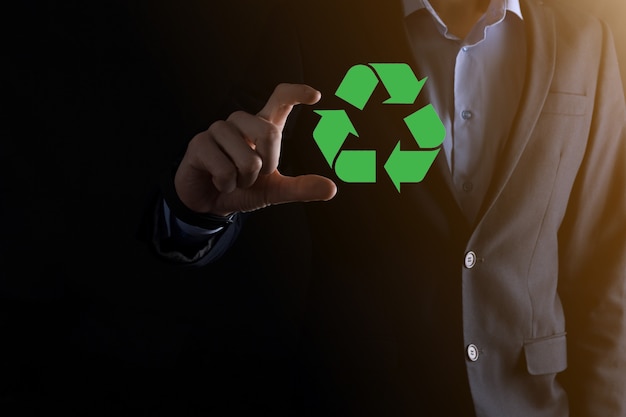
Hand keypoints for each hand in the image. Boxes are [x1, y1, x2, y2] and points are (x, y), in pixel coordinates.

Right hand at [174, 83, 336, 215]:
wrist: (209, 203)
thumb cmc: (242, 188)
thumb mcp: (274, 190)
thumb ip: (301, 188)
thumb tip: (331, 189)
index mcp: (261, 127)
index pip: (280, 99)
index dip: (296, 93)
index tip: (315, 96)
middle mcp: (241, 122)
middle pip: (269, 133)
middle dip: (267, 165)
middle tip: (252, 176)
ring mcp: (218, 130)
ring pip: (248, 158)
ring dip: (244, 180)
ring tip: (232, 179)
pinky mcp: (199, 144)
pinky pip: (225, 170)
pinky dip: (226, 185)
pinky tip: (217, 181)